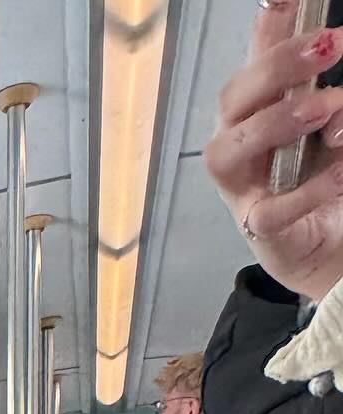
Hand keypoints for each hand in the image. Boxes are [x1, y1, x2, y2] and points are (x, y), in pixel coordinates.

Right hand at [206, 5, 342, 301]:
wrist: (335, 246)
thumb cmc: (331, 182)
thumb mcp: (338, 124)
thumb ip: (335, 105)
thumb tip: (333, 91)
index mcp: (265, 108)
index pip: (259, 54)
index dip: (268, 21)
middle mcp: (243, 144)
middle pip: (233, 97)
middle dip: (277, 66)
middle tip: (328, 46)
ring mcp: (243, 188)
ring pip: (226, 151)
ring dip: (274, 123)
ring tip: (324, 109)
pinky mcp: (257, 230)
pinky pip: (267, 212)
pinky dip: (303, 193)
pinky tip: (337, 176)